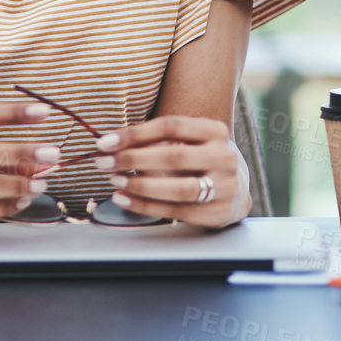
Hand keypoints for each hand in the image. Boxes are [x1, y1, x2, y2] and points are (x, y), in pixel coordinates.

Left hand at [93, 115, 250, 228]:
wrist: (236, 191)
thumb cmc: (200, 160)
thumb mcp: (188, 141)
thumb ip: (156, 140)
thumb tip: (110, 144)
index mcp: (215, 131)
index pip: (171, 126)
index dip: (135, 133)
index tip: (106, 141)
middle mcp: (224, 157)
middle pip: (173, 155)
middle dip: (133, 159)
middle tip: (104, 162)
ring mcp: (225, 187)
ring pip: (177, 188)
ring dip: (140, 185)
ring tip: (115, 181)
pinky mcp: (217, 214)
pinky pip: (176, 211)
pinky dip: (146, 206)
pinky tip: (125, 200)